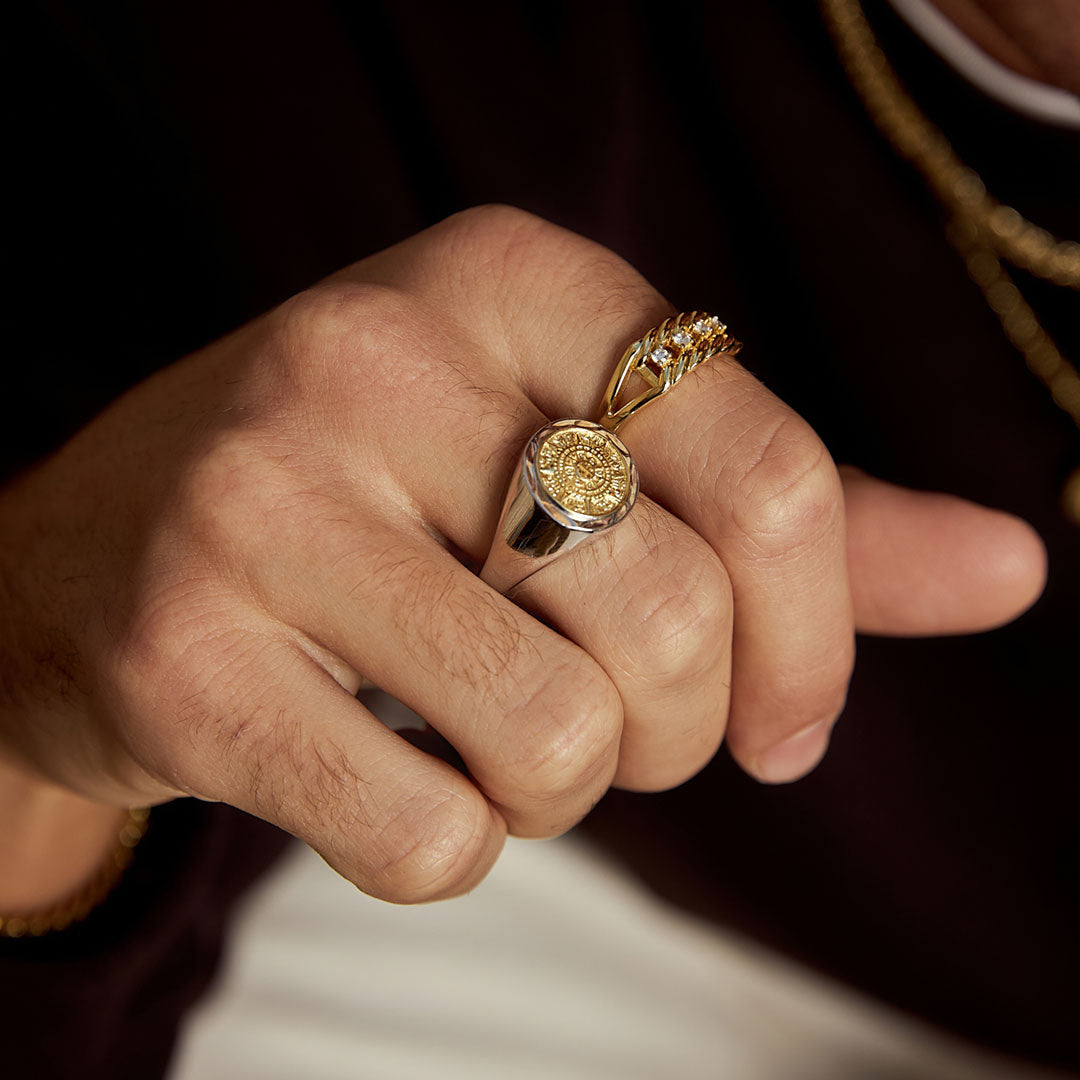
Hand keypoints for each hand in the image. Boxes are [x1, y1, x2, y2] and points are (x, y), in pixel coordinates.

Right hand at [0, 207, 1045, 902]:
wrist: (90, 554)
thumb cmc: (376, 505)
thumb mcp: (577, 452)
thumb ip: (795, 515)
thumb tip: (1016, 568)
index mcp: (504, 277)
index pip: (766, 466)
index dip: (816, 632)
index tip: (787, 720)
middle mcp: (372, 355)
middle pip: (667, 618)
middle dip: (675, 728)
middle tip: (605, 721)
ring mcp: (259, 504)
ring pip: (558, 737)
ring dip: (561, 787)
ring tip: (486, 734)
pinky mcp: (182, 655)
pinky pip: (431, 836)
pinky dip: (447, 847)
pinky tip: (380, 772)